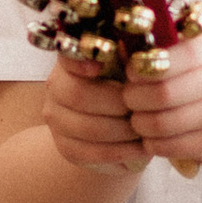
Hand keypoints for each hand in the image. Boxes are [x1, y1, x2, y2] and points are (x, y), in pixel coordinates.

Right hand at [39, 52, 148, 182]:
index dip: (80, 62)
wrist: (117, 133)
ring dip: (122, 131)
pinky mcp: (65, 147)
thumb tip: (135, 50)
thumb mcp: (130, 74)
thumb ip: (129, 61)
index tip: (99, 67)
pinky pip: (90, 151)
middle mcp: (56, 88)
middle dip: (116, 103)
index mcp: (71, 63)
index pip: (68, 57)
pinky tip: (139, 148)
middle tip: (143, 109)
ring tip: (145, 131)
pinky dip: (120, 151)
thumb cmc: (127, 94)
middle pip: (77, 94)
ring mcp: (56, 119)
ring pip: (86, 126)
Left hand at [125, 31, 201, 179]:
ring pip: (161, 122)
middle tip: (128, 102)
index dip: (141, 67)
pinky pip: (170, 145)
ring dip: (141, 126)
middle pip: (160, 92)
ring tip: (139, 123)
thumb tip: (120, 47)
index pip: (168, 54)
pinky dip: (153, 145)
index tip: (131, 74)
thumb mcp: (199, 63)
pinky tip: (155, 140)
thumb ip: (164, 53)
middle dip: (134, 100)